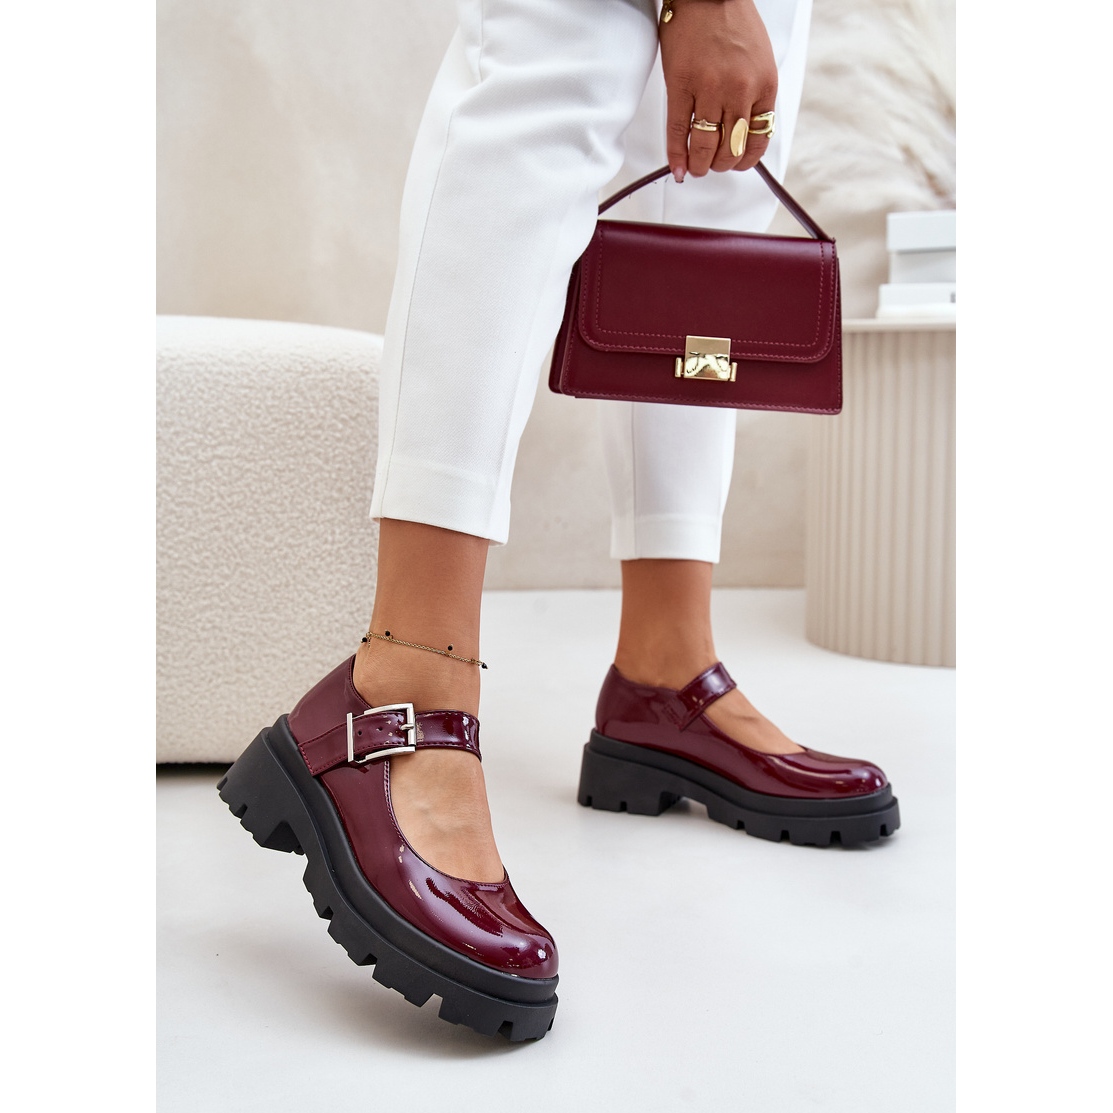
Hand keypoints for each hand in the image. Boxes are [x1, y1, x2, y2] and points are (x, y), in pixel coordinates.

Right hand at [659, 0, 776, 179]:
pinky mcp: (681, 86)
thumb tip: (742, 128)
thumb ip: (754, 93)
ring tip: (695, 168)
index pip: (758, 139)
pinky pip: (679, 131)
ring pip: (706, 145)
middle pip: (731, 148)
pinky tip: (677, 167)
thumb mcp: (759, 59)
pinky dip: (677, 154)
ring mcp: (709, 89)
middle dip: (721, 165)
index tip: (736, 164)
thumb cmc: (732, 21)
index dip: (745, 160)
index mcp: (764, 85)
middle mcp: (739, 90)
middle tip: (711, 165)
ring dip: (700, 165)